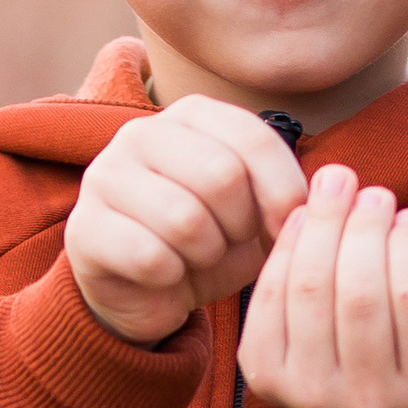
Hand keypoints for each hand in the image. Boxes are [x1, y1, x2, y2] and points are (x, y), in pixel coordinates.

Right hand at [65, 93, 309, 344]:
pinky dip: (173, 279)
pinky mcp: (85, 229)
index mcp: (190, 115)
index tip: (287, 226)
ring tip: (200, 259)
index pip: (252, 137)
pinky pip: (151, 257)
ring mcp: (104, 177)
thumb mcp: (254, 213)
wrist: (144, 292)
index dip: (283, 190)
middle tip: (233, 245)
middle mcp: (140, 133)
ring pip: (184, 219)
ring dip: (207, 256)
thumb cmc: (207, 245)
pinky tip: (168, 277)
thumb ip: (284, 194)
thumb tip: (322, 197)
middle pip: (220, 176)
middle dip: (240, 226)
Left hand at [239, 166, 407, 407]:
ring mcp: (311, 394)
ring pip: (311, 289)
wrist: (349, 406)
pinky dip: (288, 247)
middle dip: (365, 228)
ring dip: (324, 224)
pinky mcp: (266, 377)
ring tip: (340, 186)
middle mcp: (369, 403)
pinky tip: (306, 216)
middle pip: (360, 293)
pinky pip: (271, 296)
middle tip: (374, 194)